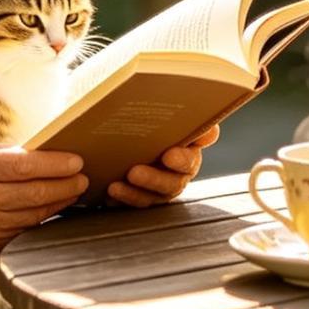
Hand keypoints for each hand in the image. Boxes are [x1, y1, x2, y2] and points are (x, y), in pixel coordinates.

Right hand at [0, 141, 87, 270]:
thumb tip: (35, 153)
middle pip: (36, 193)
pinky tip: (49, 209)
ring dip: (58, 203)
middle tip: (84, 177)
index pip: (25, 166)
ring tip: (73, 191)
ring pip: (34, 216)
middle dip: (67, 185)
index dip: (56, 164)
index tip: (76, 160)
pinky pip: (22, 232)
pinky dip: (38, 220)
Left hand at [105, 123, 221, 208]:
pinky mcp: (141, 196)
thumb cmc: (148, 118)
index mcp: (189, 147)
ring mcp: (160, 187)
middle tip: (134, 172)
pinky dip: (121, 199)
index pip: (193, 153)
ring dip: (135, 192)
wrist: (124, 132)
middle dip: (154, 178)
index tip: (169, 155)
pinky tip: (109, 193)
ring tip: (115, 185)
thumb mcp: (161, 106)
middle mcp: (179, 170)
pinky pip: (133, 202)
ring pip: (153, 196)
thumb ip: (182, 113)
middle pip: (173, 181)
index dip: (183, 157)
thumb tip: (200, 121)